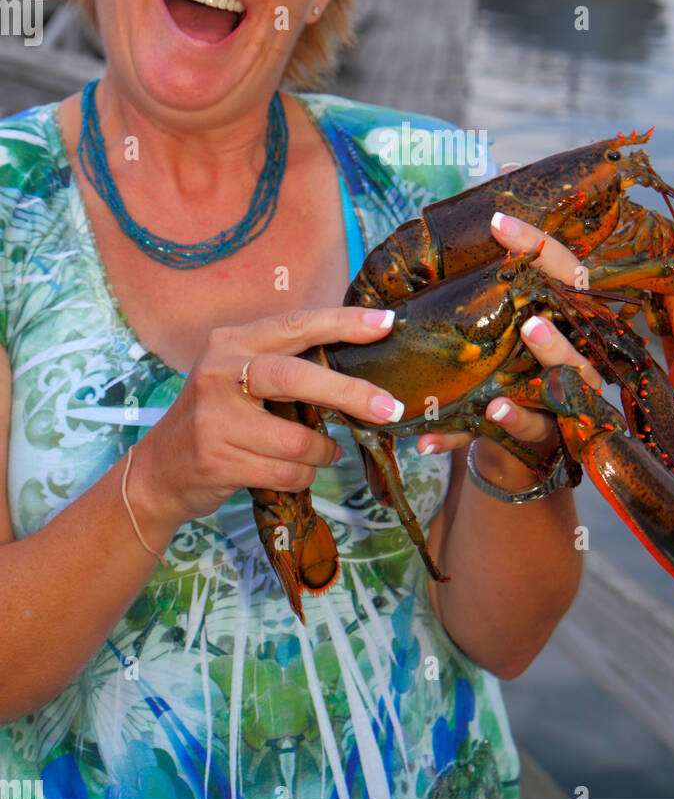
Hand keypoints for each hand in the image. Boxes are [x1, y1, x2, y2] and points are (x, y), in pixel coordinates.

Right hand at [131, 306, 402, 530]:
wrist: (159, 471)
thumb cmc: (219, 418)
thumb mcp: (239, 377)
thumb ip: (285, 364)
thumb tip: (359, 359)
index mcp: (231, 343)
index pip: (294, 325)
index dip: (341, 323)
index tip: (385, 324)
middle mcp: (219, 373)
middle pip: (296, 377)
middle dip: (350, 393)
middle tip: (390, 407)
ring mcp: (214, 419)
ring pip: (296, 439)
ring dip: (322, 452)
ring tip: (324, 453)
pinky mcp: (215, 460)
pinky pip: (285, 472)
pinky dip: (304, 475)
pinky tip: (299, 471)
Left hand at [415, 212, 602, 473]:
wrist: (506, 428)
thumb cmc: (510, 355)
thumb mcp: (503, 307)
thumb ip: (505, 248)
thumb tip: (505, 165)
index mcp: (564, 313)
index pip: (565, 272)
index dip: (536, 245)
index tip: (497, 221)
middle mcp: (575, 350)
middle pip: (581, 333)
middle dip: (557, 330)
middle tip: (530, 321)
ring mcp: (566, 395)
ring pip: (570, 382)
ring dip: (548, 370)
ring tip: (521, 358)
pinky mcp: (544, 432)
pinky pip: (526, 429)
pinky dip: (504, 423)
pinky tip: (488, 414)